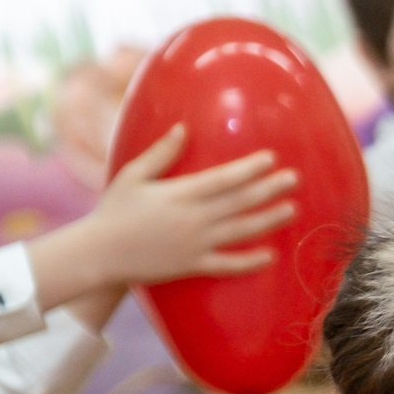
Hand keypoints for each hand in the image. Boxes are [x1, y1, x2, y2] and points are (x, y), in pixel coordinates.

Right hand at [27, 124, 298, 306]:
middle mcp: (193, 219)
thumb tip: (183, 128)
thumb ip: (161, 153)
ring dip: (269, 220)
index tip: (271, 158)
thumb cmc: (113, 210)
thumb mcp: (133, 175)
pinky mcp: (192, 265)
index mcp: (179, 194)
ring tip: (292, 209)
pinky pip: (227, 265)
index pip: (224, 179)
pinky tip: (271, 256)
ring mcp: (195, 244)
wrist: (98, 253)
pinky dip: (250, 262)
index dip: (250, 168)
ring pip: (241, 231)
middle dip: (269, 189)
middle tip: (295, 179)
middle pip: (240, 202)